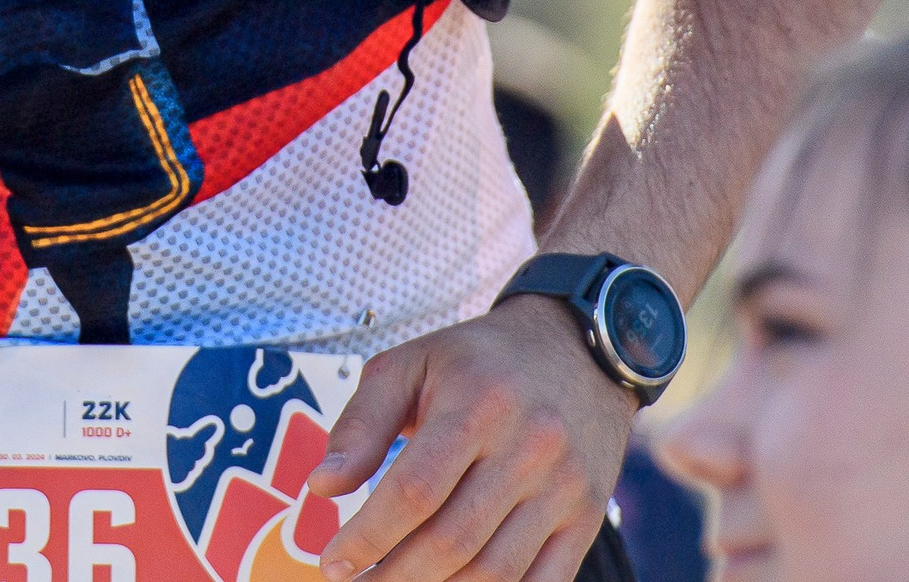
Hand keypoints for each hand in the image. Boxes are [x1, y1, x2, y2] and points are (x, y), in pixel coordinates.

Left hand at [307, 297, 635, 581]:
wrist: (577, 350)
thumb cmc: (477, 360)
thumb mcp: (410, 365)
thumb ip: (361, 423)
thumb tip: (322, 486)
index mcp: (477, 404)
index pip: (415, 490)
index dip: (369, 536)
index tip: (332, 563)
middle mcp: (529, 448)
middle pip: (453, 539)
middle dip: (395, 576)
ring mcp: (564, 487)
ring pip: (496, 570)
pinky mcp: (587, 516)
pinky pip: (545, 581)